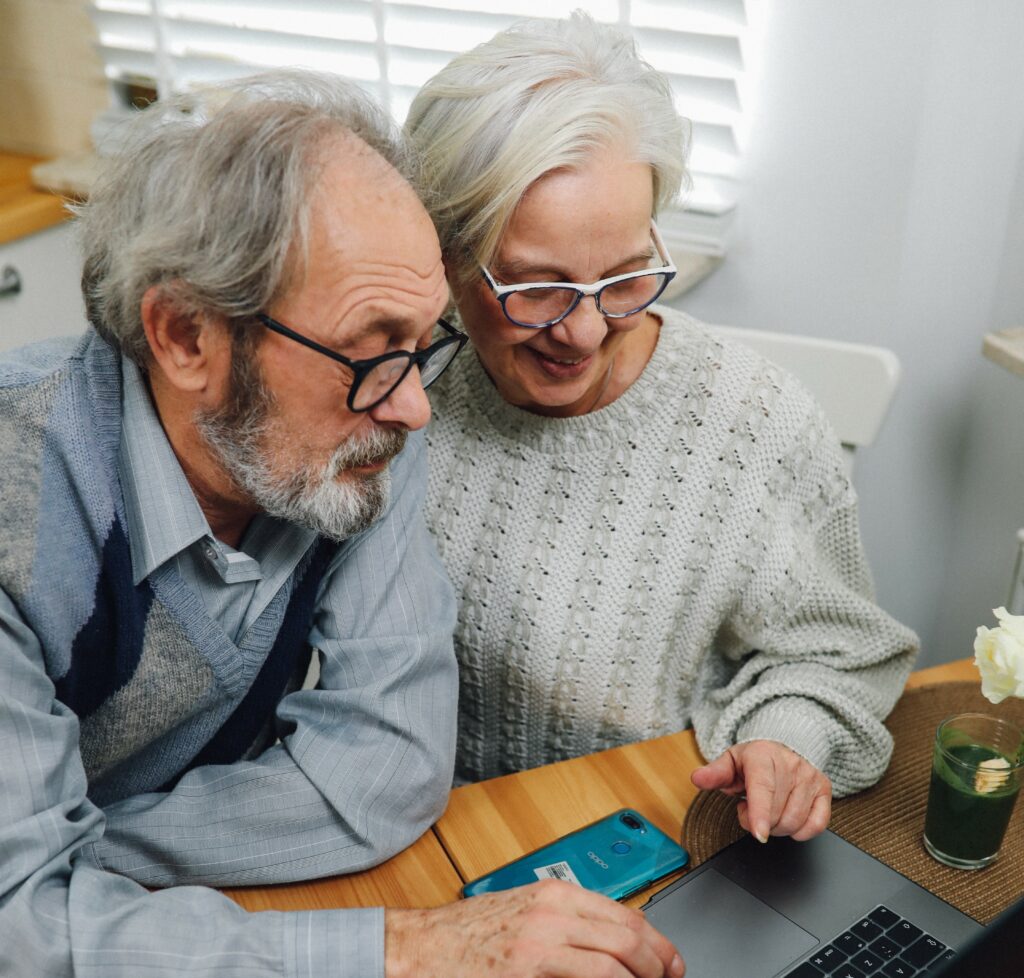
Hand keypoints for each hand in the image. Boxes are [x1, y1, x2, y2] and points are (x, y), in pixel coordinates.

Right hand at [385, 878, 684, 977]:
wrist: (423, 949)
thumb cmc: (470, 933)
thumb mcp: (525, 909)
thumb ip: (567, 918)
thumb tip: (614, 939)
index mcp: (553, 895)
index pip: (625, 915)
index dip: (659, 943)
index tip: (672, 962)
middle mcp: (550, 917)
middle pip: (627, 940)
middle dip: (658, 966)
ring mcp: (538, 951)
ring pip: (612, 968)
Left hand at [690, 740, 831, 842]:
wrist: (785, 745)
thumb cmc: (755, 759)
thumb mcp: (730, 762)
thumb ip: (714, 774)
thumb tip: (698, 778)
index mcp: (763, 755)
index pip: (763, 788)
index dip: (760, 813)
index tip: (759, 833)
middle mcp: (790, 764)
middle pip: (777, 812)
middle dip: (758, 821)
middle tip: (749, 808)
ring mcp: (810, 777)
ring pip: (795, 821)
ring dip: (777, 827)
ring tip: (768, 810)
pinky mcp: (824, 790)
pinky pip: (816, 825)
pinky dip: (800, 831)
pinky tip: (787, 818)